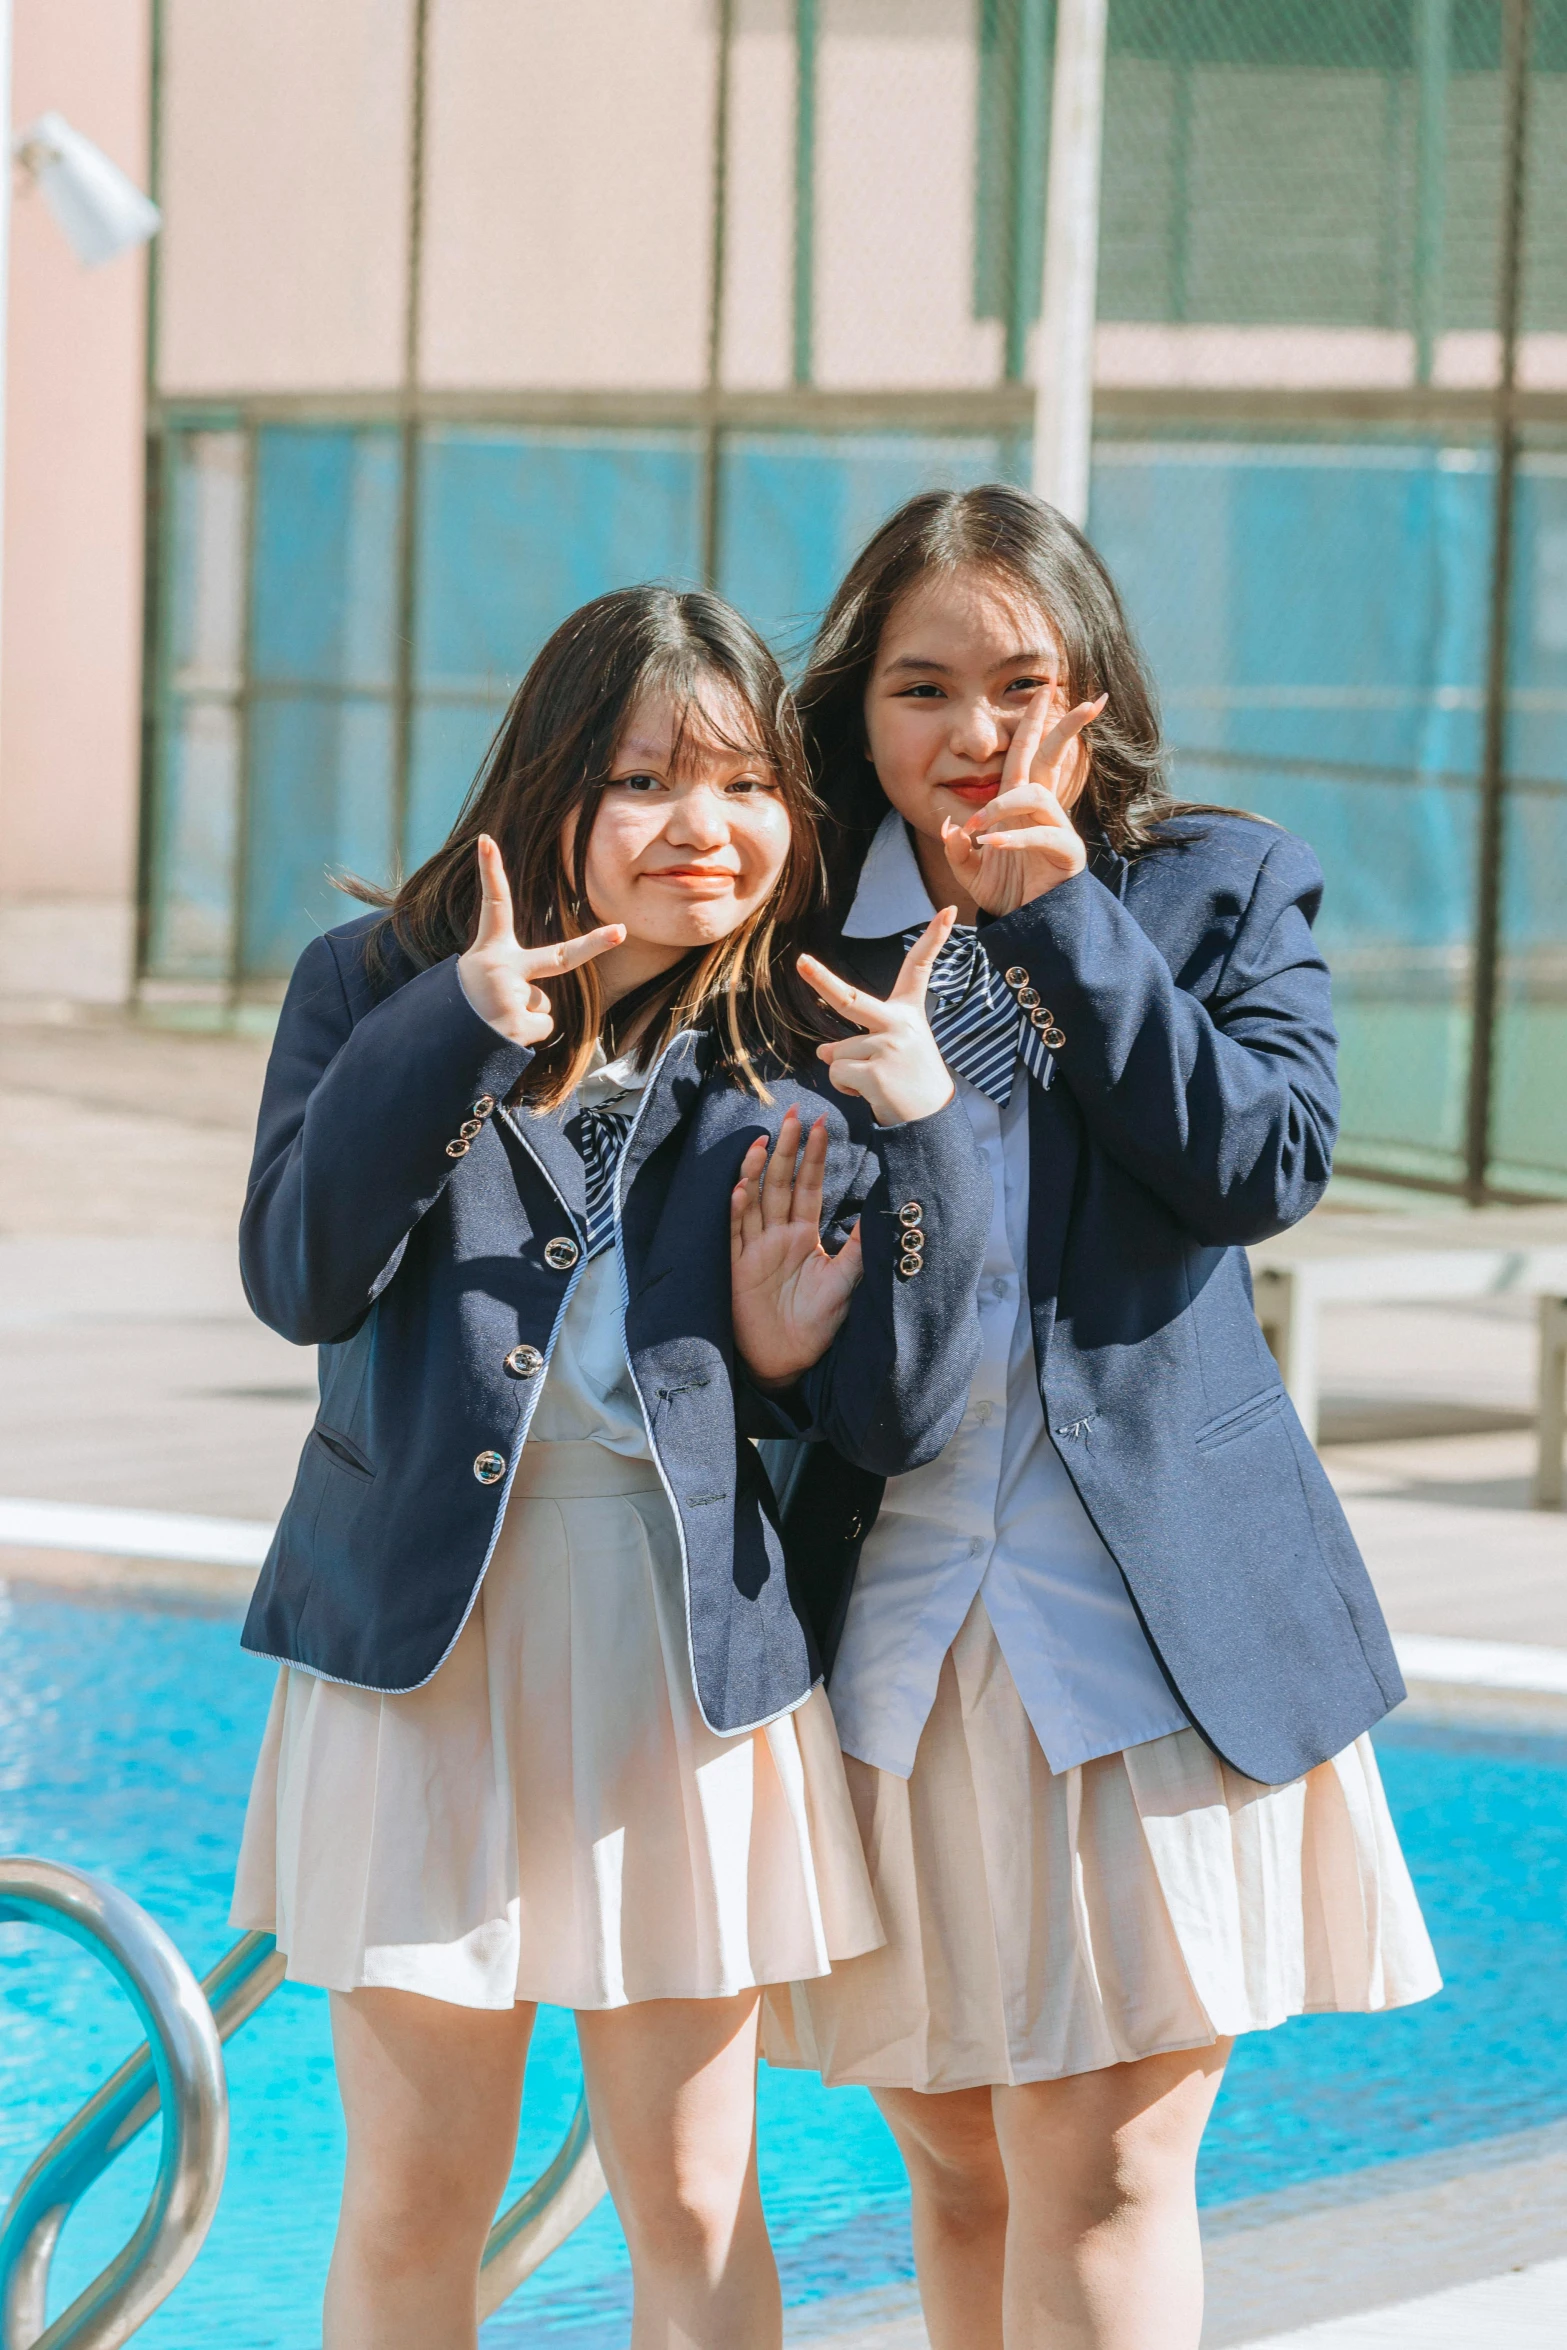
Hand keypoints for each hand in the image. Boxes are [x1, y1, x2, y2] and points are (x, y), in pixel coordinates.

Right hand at [456, 834, 623, 1046]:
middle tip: (621, 931)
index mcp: (489, 951)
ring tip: (497, 1021)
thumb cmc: (467, 1008)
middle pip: (560, 957)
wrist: (440, 1044)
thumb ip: (517, 977)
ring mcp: (508, 995)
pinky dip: (526, 1036)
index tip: (486, 840)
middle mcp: (499, 968)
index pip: (492, 905)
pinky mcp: (514, 1025)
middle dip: (595, 945)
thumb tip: (545, 1008)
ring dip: (526, 1017)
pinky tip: (503, 1035)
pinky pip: (543, 1029)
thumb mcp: (482, 980)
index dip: (489, 871)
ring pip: (544, 1006)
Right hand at [731, 1108, 863, 1388]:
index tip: (820, 1124)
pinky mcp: (736, 1269)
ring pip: (754, 1201)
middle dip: (785, 1149)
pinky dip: (737, 1211)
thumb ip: (861, 1247)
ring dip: (756, 1171)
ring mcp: (754, 1249)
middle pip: (779, 1183)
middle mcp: (777, 1236)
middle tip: (792, 1114)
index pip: (809, 1186)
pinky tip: (741, 1188)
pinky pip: (735, 1234)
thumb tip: (884, 1211)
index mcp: (804, 1235)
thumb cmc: (818, 1323)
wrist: (789, 1362)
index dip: (813, 1156)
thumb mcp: (847, 1281)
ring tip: (763, 1140)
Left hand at [797, 910, 956, 1125]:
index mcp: (908, 1013)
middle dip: (821, 980)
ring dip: (847, 1072)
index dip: (934, 939)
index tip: (946, 911)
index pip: (920, 969)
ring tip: (878, 1081)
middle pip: (850, 999)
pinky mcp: (875, 1074)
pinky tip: (872, 1093)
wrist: (932, 1119)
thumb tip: (822, 1050)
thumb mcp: (893, 1050)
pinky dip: (846, 1088)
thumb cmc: (911, 1079)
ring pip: (836, 1052)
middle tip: (801, 961)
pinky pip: (838, 1074)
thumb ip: (858, 1041)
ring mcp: (887, 1048)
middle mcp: (898, 1025)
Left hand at [941, 689, 1105, 915]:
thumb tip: (948, 826)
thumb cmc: (1006, 893)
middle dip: (1062, 725)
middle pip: (1051, 757)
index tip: (1047, 688)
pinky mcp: (1066, 854)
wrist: (1027, 928)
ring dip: (1004, 805)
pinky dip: (1017, 837)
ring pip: (1036, 796)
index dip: (1035, 722)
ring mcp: (1057, 829)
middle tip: (1078, 696)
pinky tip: (994, 844)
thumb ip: (957, 848)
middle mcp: (1042, 810)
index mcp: (1020, 804)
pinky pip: (1044, 835)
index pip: (1027, 754)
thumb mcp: (970, 871)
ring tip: (981, 827)